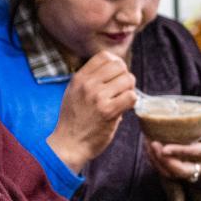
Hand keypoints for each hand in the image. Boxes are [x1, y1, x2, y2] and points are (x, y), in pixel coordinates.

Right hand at [46, 51, 136, 172]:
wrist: (69, 144)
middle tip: (121, 90)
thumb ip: (90, 80)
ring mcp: (98, 97)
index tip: (116, 75)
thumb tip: (115, 69)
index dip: (116, 63)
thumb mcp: (73, 93)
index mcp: (79, 78)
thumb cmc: (73, 121)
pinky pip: (131, 97)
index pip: (104, 56)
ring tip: (122, 100)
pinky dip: (131, 102)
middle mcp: (88, 84)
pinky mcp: (108, 111)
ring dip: (129, 90)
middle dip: (125, 76)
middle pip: (119, 65)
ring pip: (128, 80)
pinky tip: (123, 108)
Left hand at [145, 90, 200, 195]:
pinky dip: (157, 164)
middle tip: (152, 144)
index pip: (196, 153)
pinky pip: (168, 175)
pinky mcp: (187, 177)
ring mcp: (196, 174)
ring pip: (173, 174)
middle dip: (165, 160)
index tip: (163, 148)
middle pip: (182, 170)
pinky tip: (150, 150)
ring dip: (158, 162)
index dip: (179, 151)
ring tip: (148, 144)